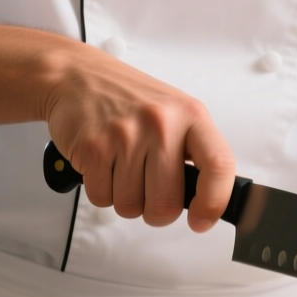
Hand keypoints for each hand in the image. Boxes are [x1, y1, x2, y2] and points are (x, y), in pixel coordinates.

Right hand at [42, 45, 235, 231]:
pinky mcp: (93, 148)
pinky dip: (102, 191)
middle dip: (156, 211)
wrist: (77, 76)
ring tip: (122, 168)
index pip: (218, 165)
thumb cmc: (130, 99)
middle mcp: (161, 123)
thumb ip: (195, 153)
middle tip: (149, 192)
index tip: (202, 220)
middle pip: (167, 204)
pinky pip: (102, 198)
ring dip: (126, 199)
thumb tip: (210, 201)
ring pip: (131, 207)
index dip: (214, 203)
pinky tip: (104, 165)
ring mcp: (126, 135)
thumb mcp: (176, 113)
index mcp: (191, 115)